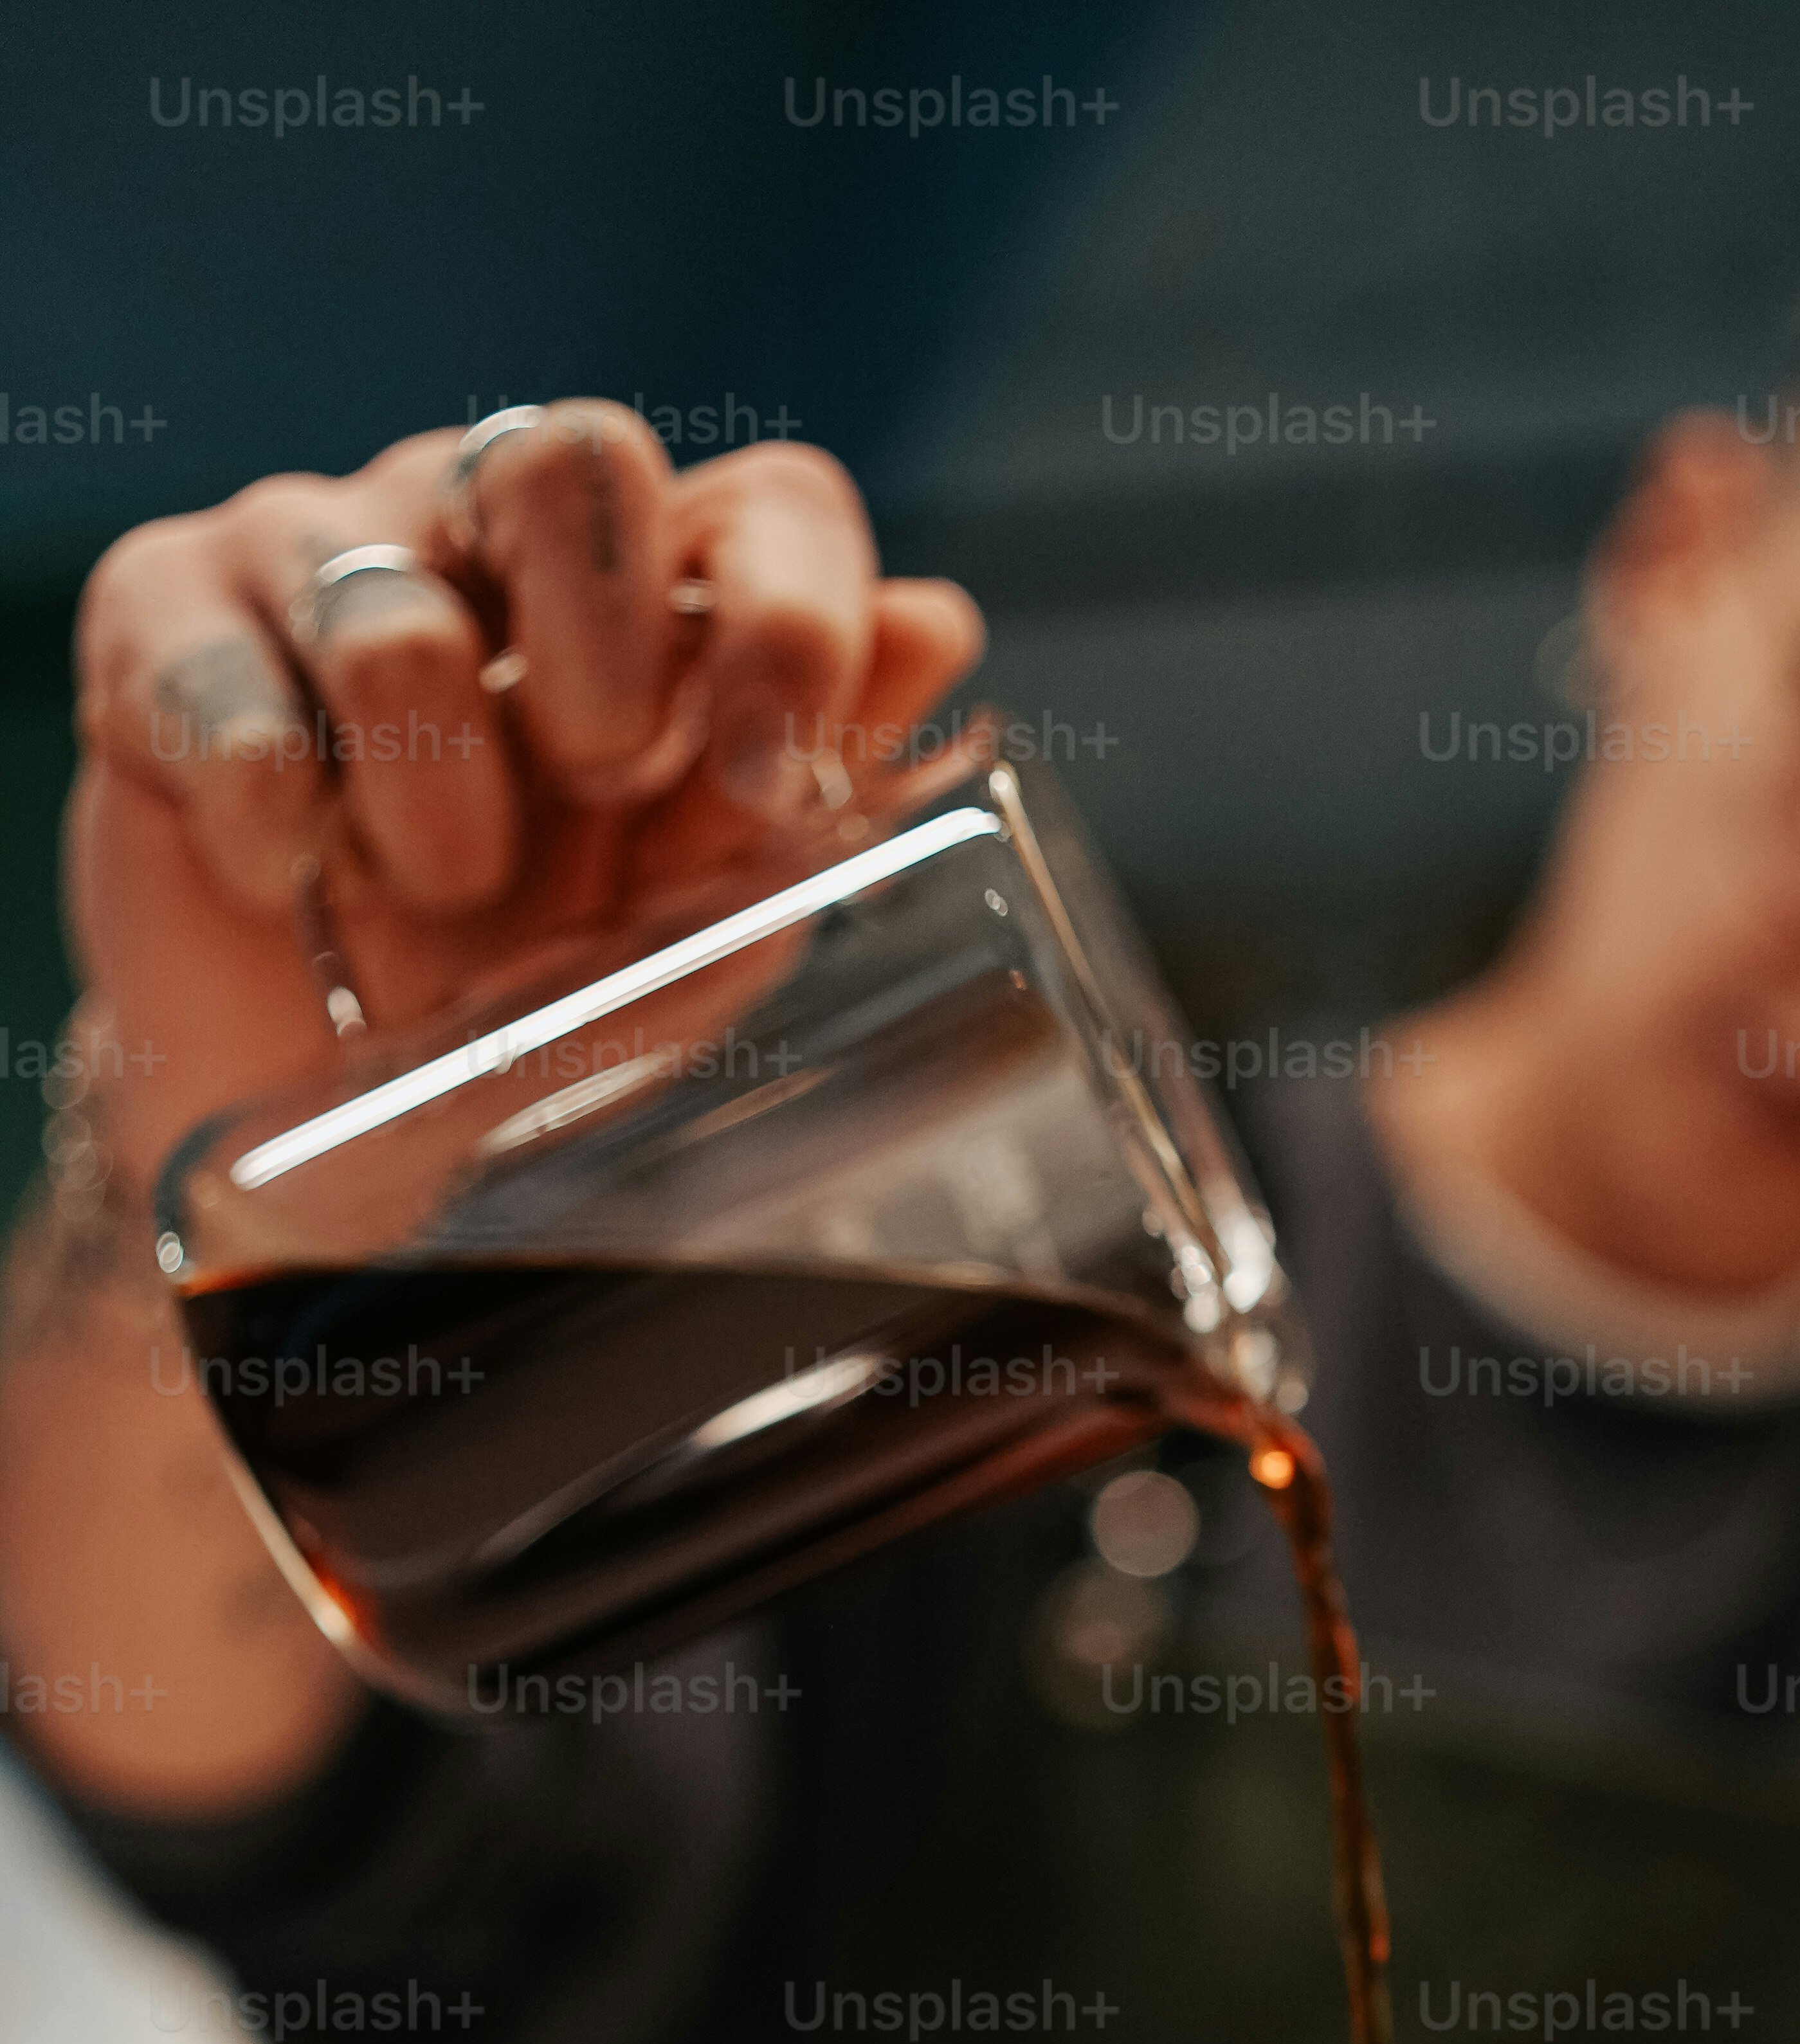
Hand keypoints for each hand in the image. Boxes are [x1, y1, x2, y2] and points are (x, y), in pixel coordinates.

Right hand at [66, 400, 984, 1185]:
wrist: (333, 1127)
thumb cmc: (534, 1007)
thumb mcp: (700, 927)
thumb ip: (815, 790)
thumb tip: (935, 626)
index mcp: (652, 598)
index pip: (771, 502)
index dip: (788, 616)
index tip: (768, 772)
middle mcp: (488, 529)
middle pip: (576, 456)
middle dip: (606, 659)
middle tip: (590, 799)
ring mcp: (318, 552)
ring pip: (394, 596)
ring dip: (436, 794)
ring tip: (438, 892)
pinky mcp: (161, 613)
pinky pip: (227, 684)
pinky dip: (275, 818)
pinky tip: (289, 884)